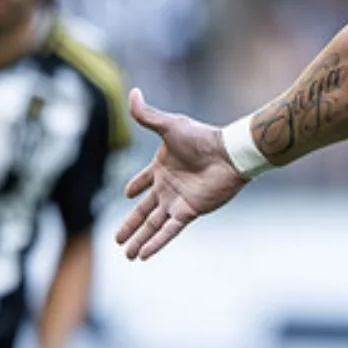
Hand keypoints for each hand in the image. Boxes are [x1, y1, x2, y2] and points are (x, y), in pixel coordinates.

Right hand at [117, 88, 247, 259]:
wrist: (230, 154)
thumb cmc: (203, 138)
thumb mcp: (170, 126)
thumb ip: (147, 114)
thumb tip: (133, 92)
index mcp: (161, 168)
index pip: (142, 181)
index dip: (134, 187)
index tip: (126, 194)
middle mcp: (168, 187)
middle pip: (144, 211)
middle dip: (130, 225)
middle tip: (116, 240)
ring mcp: (178, 201)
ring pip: (153, 225)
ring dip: (139, 239)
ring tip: (127, 255)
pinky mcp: (189, 211)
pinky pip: (168, 230)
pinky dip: (156, 242)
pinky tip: (144, 255)